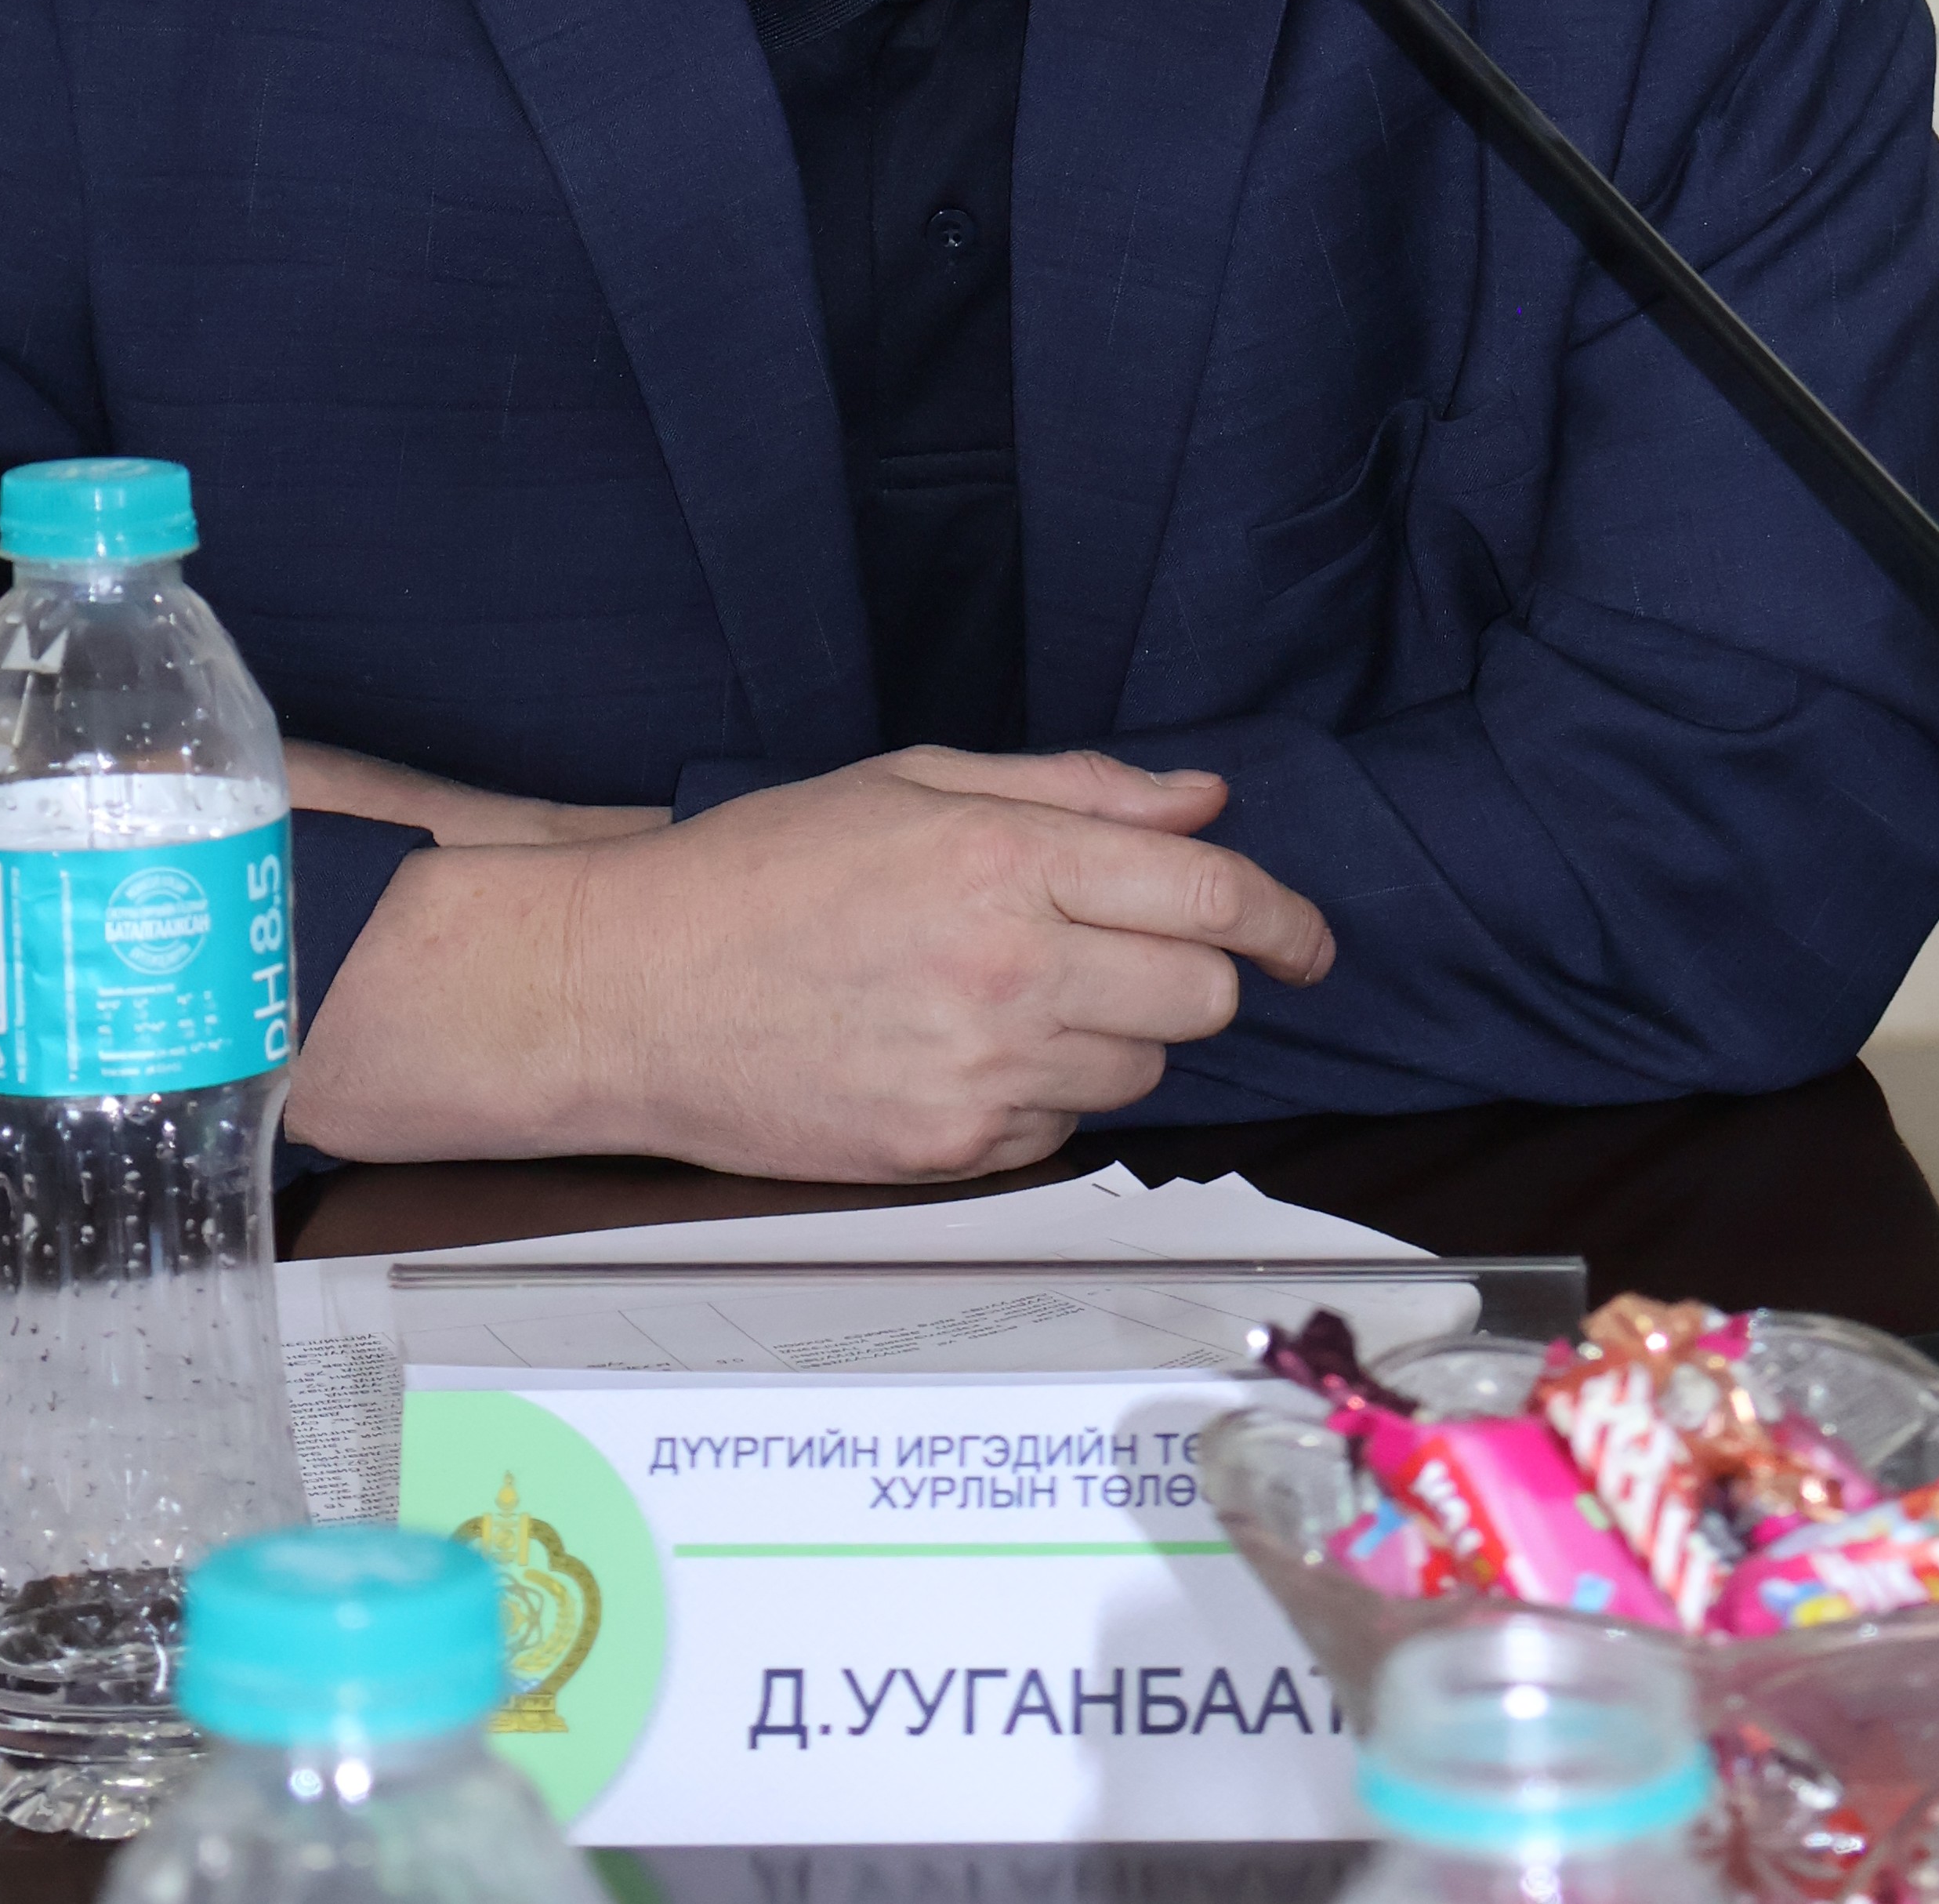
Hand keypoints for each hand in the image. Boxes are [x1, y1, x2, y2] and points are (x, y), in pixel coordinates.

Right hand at [285, 745, 1330, 1178]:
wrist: (630, 989)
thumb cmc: (763, 867)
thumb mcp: (915, 782)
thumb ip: (1076, 791)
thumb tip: (1204, 801)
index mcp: (1008, 861)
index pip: (1210, 895)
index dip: (1283, 917)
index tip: (1307, 937)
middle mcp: (1011, 971)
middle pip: (1201, 998)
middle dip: (1197, 973)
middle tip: (1136, 951)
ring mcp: (981, 1075)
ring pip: (1141, 1075)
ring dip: (1115, 1038)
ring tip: (1016, 994)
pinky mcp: (948, 1156)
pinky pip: (1061, 1134)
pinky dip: (1044, 1098)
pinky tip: (964, 1051)